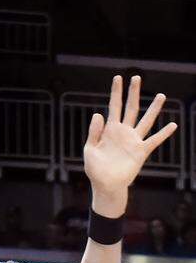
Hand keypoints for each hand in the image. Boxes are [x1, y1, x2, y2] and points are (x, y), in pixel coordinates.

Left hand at [83, 75, 178, 216]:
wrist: (106, 185)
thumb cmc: (95, 169)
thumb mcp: (90, 150)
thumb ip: (94, 132)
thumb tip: (98, 113)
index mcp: (109, 130)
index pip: (113, 107)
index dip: (116, 93)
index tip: (118, 78)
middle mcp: (123, 132)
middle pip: (130, 108)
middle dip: (133, 93)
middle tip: (136, 77)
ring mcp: (134, 140)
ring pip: (146, 120)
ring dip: (154, 109)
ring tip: (161, 95)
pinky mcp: (141, 152)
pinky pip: (154, 140)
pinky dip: (164, 134)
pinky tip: (173, 125)